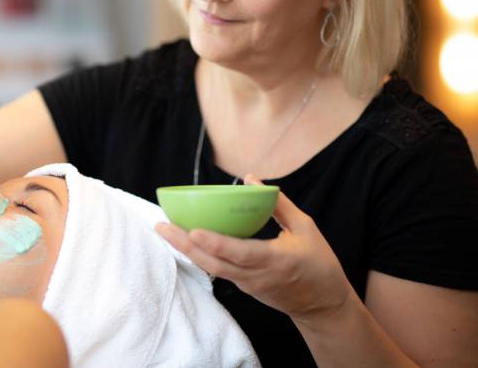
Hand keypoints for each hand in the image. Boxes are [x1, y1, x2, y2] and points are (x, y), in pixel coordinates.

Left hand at [155, 175, 353, 323]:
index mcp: (276, 260)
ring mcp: (247, 285)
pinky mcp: (243, 288)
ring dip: (186, 251)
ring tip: (165, 231)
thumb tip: (251, 179)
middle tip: (161, 226)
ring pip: (211, 269)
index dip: (216, 243)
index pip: (240, 253)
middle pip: (214, 263)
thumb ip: (279, 204)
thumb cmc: (318, 263)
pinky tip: (184, 240)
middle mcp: (257, 276)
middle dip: (185, 245)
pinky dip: (199, 256)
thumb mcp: (306, 228)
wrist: (323, 306)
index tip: (194, 230)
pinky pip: (217, 271)